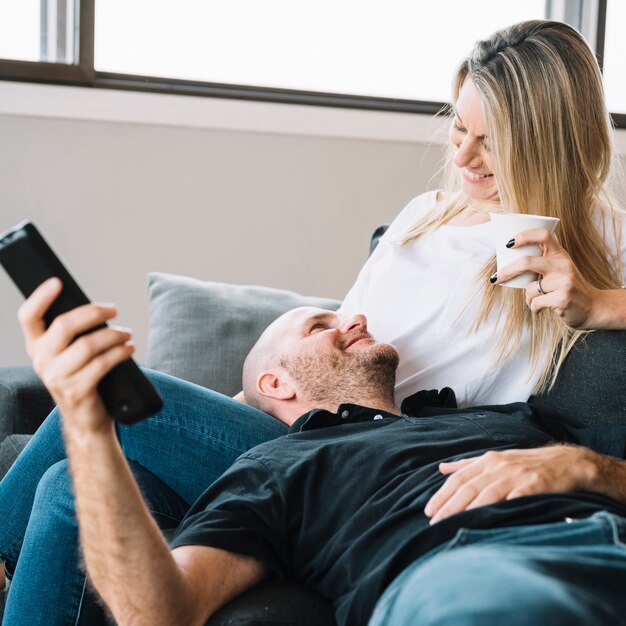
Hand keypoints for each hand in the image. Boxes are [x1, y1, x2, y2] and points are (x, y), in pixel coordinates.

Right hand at [18, 277, 135, 432]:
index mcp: (37, 348)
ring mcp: (57, 378)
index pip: (28, 317)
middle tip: (113, 310)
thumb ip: (74, 335)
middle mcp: (42, 362)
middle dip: (94, 312)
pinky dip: (120, 353)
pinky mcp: (77, 391)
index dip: (40, 297)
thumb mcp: (71, 356)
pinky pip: (102, 364)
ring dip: (113, 335)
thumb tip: (97, 309)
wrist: (87, 420)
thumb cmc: (83, 380)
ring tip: (126, 334)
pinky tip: (129, 349)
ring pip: (87, 344)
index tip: (57, 282)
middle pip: (64, 325)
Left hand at [424, 445, 597, 523]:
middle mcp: (498, 467)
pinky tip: (488, 522)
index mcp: (487, 461)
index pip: (459, 479)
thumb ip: (467, 464)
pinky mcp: (533, 486)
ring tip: (453, 525)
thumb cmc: (526, 463)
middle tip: (434, 522)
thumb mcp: (495, 459)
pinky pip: (513, 500)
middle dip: (449, 506)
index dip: (442, 495)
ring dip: (468, 511)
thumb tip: (442, 469)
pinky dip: (500, 510)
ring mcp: (515, 476)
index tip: (429, 510)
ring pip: (486, 495)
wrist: (566, 462)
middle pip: (468, 488)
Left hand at [494, 228, 599, 328]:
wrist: (593, 307)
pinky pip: (535, 303)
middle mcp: (563, 265)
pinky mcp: (562, 298)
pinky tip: (540, 308)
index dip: (523, 236)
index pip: (543, 235)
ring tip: (536, 300)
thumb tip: (507, 261)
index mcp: (560, 254)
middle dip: (507, 271)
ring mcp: (564, 282)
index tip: (508, 244)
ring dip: (528, 298)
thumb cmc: (567, 287)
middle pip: (527, 262)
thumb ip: (540, 263)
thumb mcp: (558, 269)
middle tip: (496, 278)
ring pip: (530, 288)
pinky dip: (533, 308)